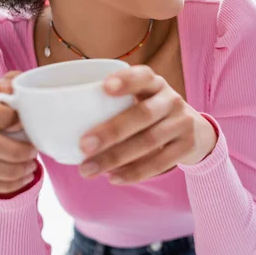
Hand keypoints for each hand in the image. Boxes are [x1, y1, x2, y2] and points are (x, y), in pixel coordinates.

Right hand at [0, 72, 38, 193]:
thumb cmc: (11, 102)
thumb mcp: (16, 87)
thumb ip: (16, 84)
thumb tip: (14, 91)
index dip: (4, 117)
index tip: (23, 124)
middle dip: (11, 151)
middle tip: (33, 153)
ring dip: (9, 171)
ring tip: (32, 167)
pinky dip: (4, 184)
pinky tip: (24, 180)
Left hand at [79, 65, 217, 183]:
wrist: (194, 130)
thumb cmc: (150, 113)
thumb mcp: (141, 99)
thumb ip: (113, 104)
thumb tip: (61, 123)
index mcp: (155, 83)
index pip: (142, 76)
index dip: (125, 81)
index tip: (104, 88)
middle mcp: (171, 99)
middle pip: (143, 114)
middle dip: (112, 131)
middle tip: (83, 146)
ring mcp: (182, 122)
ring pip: (149, 141)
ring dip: (116, 157)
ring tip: (88, 169)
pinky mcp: (187, 145)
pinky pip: (161, 162)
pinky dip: (135, 172)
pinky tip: (114, 178)